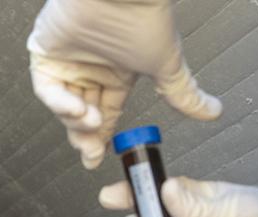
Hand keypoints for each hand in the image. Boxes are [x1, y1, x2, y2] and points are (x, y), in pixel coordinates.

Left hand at [27, 0, 221, 168]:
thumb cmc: (144, 17)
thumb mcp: (165, 66)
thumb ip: (184, 94)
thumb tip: (212, 111)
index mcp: (117, 72)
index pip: (105, 112)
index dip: (101, 137)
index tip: (98, 158)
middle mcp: (91, 67)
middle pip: (80, 113)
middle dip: (85, 136)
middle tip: (91, 151)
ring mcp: (67, 59)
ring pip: (62, 104)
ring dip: (75, 120)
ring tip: (91, 122)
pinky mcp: (46, 51)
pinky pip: (46, 87)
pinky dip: (59, 102)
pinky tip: (76, 109)